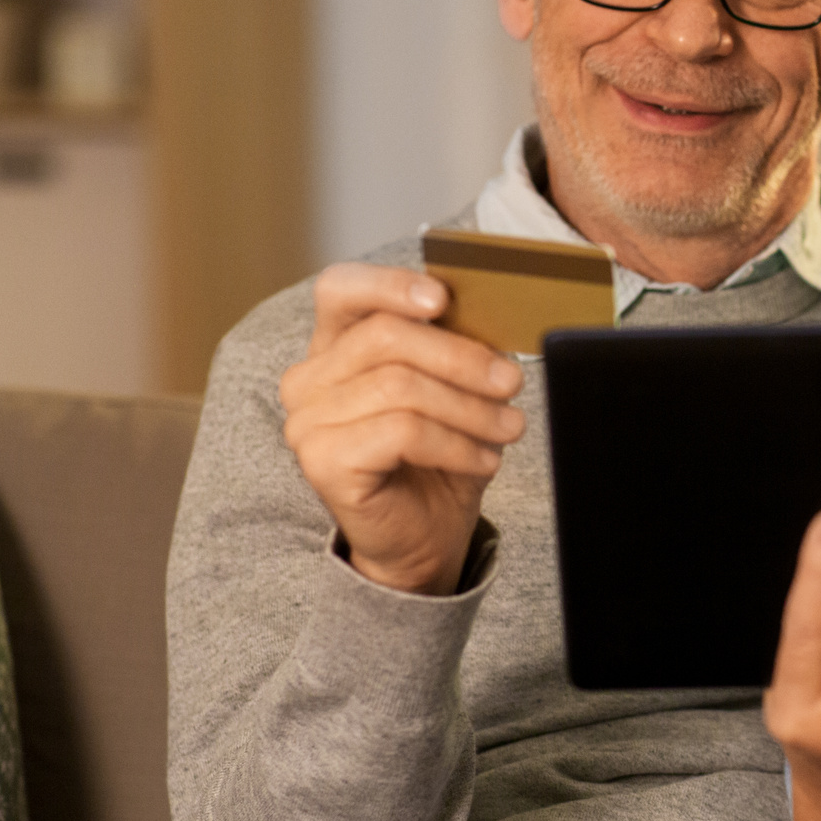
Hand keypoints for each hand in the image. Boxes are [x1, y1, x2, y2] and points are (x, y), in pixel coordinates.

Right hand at [279, 262, 525, 593]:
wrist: (424, 535)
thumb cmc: (438, 457)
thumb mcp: (453, 389)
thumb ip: (454, 346)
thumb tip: (490, 316)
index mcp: (335, 346)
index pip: (341, 289)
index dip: (390, 285)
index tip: (443, 300)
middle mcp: (309, 379)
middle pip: (385, 337)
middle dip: (462, 358)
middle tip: (511, 381)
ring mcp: (308, 421)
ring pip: (400, 386)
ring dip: (470, 407)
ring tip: (509, 428)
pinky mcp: (322, 461)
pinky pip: (402, 432)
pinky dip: (456, 443)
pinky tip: (484, 459)